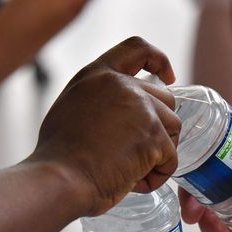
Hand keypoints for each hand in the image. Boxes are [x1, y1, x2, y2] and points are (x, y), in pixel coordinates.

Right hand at [29, 36, 180, 215]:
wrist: (59, 179)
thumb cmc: (59, 157)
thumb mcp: (72, 109)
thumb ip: (100, 100)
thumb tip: (121, 113)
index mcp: (99, 75)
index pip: (137, 49)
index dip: (159, 60)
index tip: (168, 76)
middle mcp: (123, 86)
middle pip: (165, 100)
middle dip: (159, 129)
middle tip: (137, 155)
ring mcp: (141, 109)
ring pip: (172, 129)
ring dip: (158, 153)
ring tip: (131, 172)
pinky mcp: (153, 136)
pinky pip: (171, 158)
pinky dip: (157, 175)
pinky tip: (134, 182)